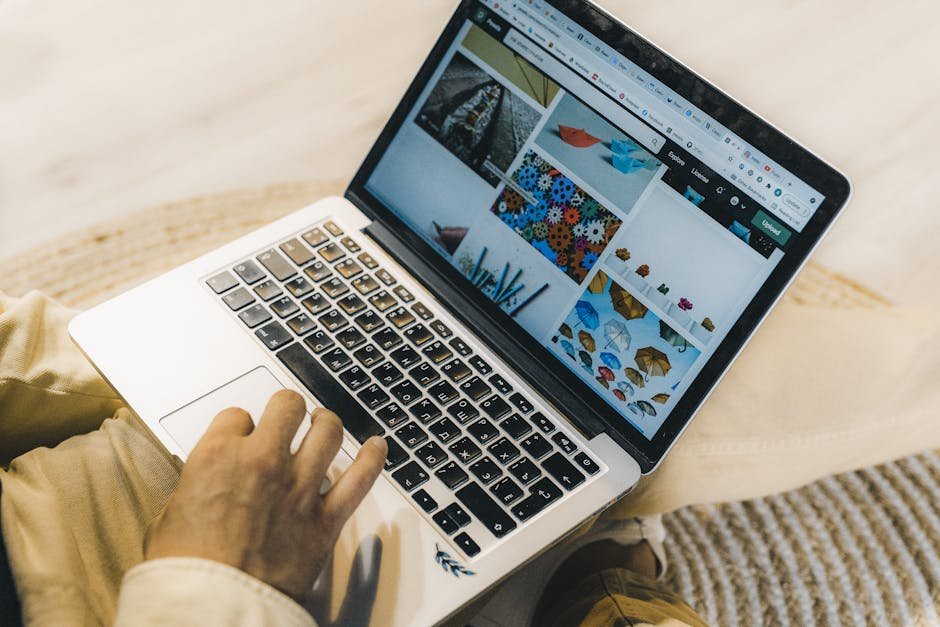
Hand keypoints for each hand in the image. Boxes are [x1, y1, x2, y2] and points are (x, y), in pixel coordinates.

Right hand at [144, 389, 387, 601]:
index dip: (240, 426)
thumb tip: (205, 481)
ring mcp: (299, 489)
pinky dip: (373, 458)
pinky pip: (361, 479)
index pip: (237, 415)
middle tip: (286, 418)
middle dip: (287, 409)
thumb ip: (197, 486)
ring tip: (323, 425)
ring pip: (328, 431)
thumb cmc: (187, 573)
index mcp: (217, 457)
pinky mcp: (325, 519)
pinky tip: (376, 447)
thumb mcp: (169, 516)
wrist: (211, 612)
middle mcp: (263, 463)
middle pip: (288, 406)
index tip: (243, 437)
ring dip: (326, 424)